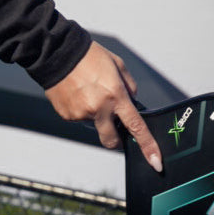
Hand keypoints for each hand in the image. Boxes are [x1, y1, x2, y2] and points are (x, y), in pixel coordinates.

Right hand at [45, 41, 162, 171]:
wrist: (57, 52)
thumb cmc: (88, 55)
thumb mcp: (117, 64)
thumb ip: (129, 86)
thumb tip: (131, 102)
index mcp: (115, 95)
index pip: (136, 127)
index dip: (148, 146)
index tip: (155, 162)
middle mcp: (99, 108)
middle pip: (112, 141)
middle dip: (116, 138)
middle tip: (113, 123)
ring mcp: (81, 114)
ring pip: (94, 126)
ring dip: (95, 115)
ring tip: (88, 92)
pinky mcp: (67, 115)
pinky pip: (79, 119)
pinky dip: (81, 110)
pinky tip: (77, 93)